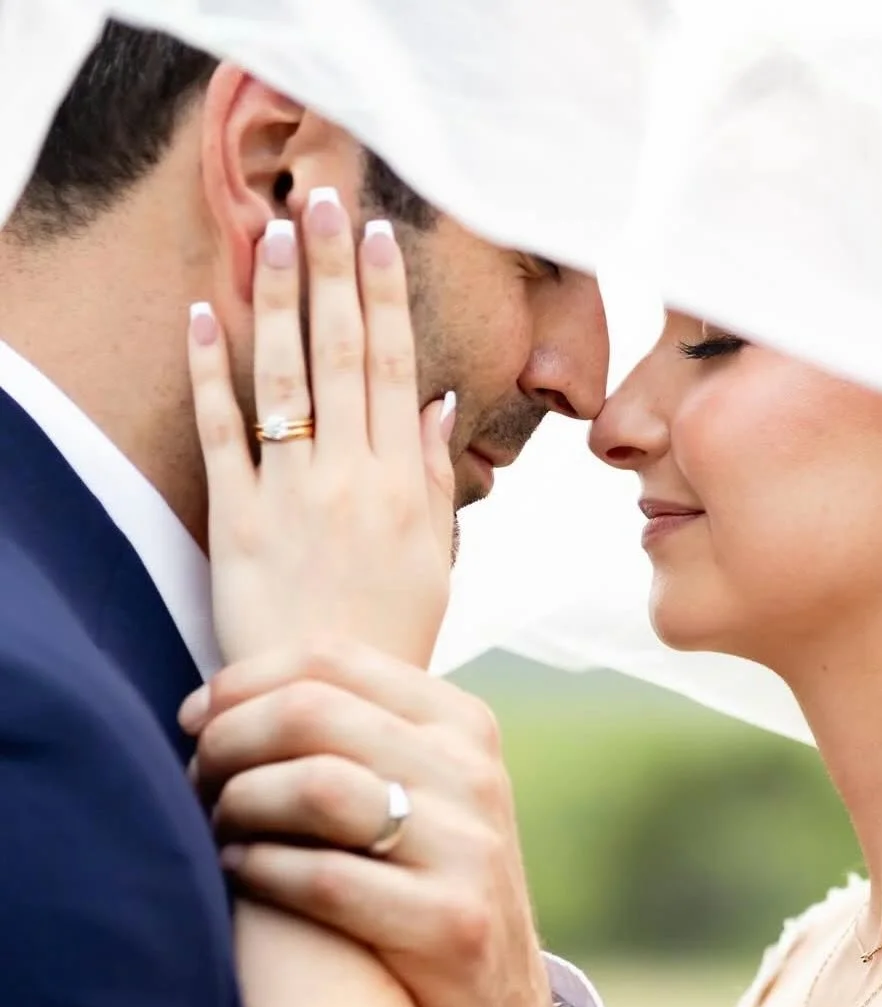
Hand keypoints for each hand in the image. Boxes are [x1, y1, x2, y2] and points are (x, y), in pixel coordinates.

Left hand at [182, 642, 564, 1006]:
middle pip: (311, 713)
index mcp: (462, 723)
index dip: (241, 683)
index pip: (330, 659)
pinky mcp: (450, 923)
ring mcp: (469, 848)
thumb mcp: (420, 788)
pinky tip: (239, 871)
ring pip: (315, 786)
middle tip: (196, 778)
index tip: (194, 720)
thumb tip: (221, 698)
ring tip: (217, 826)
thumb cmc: (423, 882)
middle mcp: (473, 773)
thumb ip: (352, 734)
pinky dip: (260, 868)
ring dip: (239, 803)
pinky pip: (324, 878)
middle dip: (229, 742)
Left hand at [187, 189, 453, 667]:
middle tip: (322, 198)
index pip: (399, 370)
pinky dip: (211, 375)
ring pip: (288, 379)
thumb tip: (442, 407)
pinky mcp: (237, 520)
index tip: (377, 237)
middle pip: (346, 355)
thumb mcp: (436, 563)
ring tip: (271, 231)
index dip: (387, 298)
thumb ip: (437, 483)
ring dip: (279, 299)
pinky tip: (206, 317)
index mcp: (407, 487)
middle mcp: (352, 478)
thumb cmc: (388, 635)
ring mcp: (292, 495)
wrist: (328, 699)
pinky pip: (223, 434)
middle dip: (334, 271)